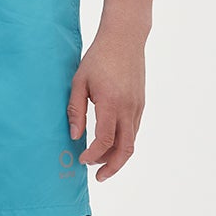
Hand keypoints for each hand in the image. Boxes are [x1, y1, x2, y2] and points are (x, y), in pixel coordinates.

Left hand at [67, 27, 145, 180]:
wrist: (124, 39)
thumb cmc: (98, 58)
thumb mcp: (79, 81)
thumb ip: (76, 110)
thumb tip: (75, 137)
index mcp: (111, 103)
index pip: (104, 140)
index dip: (93, 155)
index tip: (81, 160)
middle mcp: (128, 108)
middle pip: (125, 149)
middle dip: (112, 167)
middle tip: (98, 176)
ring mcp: (138, 106)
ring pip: (132, 141)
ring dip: (118, 156)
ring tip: (101, 162)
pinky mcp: (141, 103)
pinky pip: (134, 129)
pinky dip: (124, 142)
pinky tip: (111, 144)